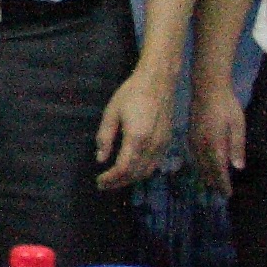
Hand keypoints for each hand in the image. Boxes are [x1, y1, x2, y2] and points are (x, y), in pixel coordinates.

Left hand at [93, 71, 174, 190]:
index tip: (99, 181)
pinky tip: (131, 170)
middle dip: (118, 182)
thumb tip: (100, 159)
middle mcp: (153, 145)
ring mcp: (163, 144)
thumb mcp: (111, 113)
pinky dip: (142, 172)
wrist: (158, 82)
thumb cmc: (132, 93)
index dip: (111, 178)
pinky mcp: (167, 141)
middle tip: (103, 184)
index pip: (124, 168)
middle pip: (136, 174)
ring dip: (131, 180)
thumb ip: (105, 137)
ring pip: (147, 171)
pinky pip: (155, 164)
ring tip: (115, 180)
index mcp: (137, 138)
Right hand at [188, 80, 247, 190]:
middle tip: (221, 193)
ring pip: (199, 164)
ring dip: (206, 175)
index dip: (223, 183)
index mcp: (215, 145)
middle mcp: (202, 146)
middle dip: (214, 182)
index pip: (219, 170)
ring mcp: (194, 140)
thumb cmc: (227, 106)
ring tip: (212, 184)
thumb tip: (238, 167)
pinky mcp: (191, 135)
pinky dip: (200, 165)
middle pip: (207, 169)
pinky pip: (195, 156)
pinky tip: (203, 166)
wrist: (207, 89)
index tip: (227, 194)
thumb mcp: (238, 125)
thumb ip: (237, 147)